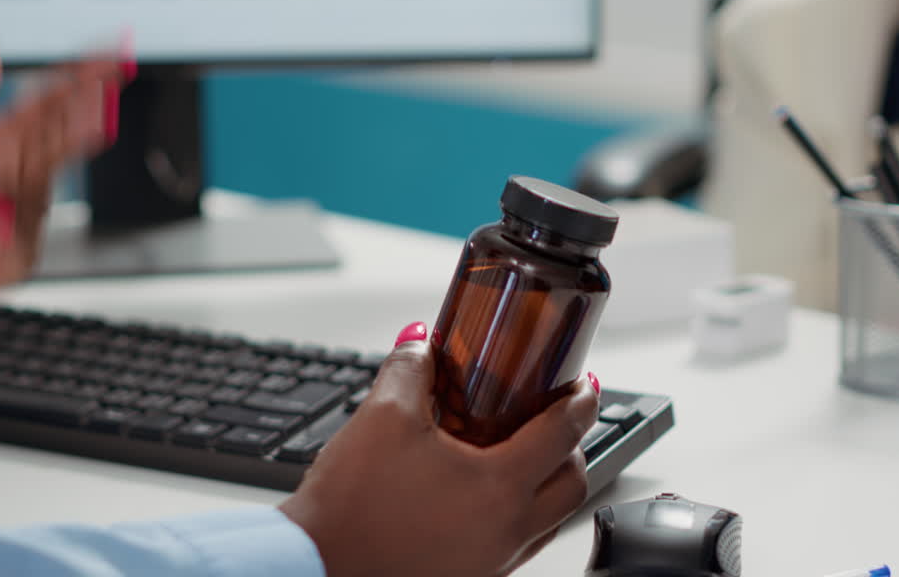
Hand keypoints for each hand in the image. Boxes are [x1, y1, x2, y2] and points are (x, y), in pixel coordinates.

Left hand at [0, 23, 132, 309]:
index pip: (45, 101)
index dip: (78, 78)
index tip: (107, 55)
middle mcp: (10, 169)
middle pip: (59, 129)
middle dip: (87, 101)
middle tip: (112, 75)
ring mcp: (18, 206)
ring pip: (50, 165)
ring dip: (69, 136)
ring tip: (89, 109)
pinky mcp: (20, 243)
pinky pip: (34, 211)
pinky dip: (26, 197)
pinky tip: (26, 176)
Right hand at [280, 323, 599, 576]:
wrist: (315, 568)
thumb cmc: (351, 507)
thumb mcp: (382, 417)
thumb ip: (410, 369)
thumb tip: (420, 343)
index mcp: (499, 488)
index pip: (562, 435)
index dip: (580, 402)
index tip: (583, 384)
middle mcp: (505, 532)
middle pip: (572, 486)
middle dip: (573, 446)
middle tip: (559, 417)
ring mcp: (490, 563)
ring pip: (547, 522)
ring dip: (547, 485)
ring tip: (523, 453)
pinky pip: (514, 546)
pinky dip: (516, 515)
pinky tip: (482, 495)